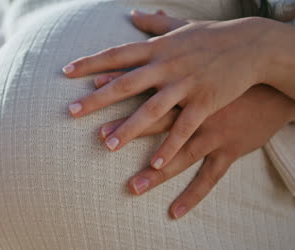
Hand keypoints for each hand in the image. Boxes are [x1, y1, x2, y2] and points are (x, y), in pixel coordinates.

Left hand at [63, 10, 271, 169]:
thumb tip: (133, 13)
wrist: (253, 44)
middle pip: (126, 83)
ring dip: (128, 128)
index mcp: (158, 49)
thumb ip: (155, 24)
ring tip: (106, 145)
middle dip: (97, 98)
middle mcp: (167, 66)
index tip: (66, 71)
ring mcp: (186, 85)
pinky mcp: (206, 103)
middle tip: (71, 111)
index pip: (117, 54)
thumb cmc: (214, 37)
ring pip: (152, 110)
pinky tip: (155, 164)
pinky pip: (185, 129)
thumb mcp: (182, 26)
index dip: (90, 62)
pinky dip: (170, 146)